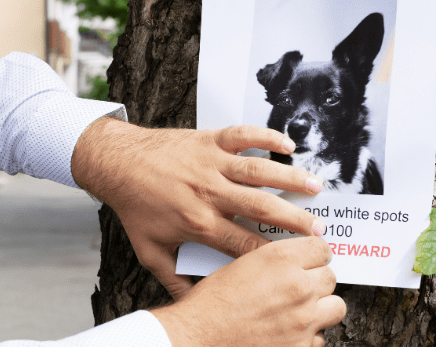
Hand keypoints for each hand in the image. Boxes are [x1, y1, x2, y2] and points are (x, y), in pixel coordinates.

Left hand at [70, 117, 326, 298]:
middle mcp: (210, 193)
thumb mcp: (149, 251)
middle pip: (262, 208)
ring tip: (317, 187)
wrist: (117, 163)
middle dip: (294, 220)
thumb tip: (193, 300)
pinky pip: (244, 135)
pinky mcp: (209, 140)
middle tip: (318, 230)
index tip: (293, 262)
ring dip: (291, 178)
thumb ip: (173, 278)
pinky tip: (288, 145)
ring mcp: (211, 163)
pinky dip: (267, 137)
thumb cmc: (134, 206)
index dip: (272, 255)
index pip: (244, 244)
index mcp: (199, 223)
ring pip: (260, 171)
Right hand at [151, 237, 344, 346]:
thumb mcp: (242, 266)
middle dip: (317, 282)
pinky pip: (320, 338)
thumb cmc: (211, 304)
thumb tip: (294, 262)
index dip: (316, 255)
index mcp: (281, 259)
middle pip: (330, 277)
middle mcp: (298, 286)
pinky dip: (309, 337)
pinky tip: (289, 334)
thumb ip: (274, 261)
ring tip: (303, 311)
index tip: (313, 260)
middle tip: (301, 288)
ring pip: (335, 307)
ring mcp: (304, 320)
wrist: (198, 338)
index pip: (321, 247)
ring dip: (322, 308)